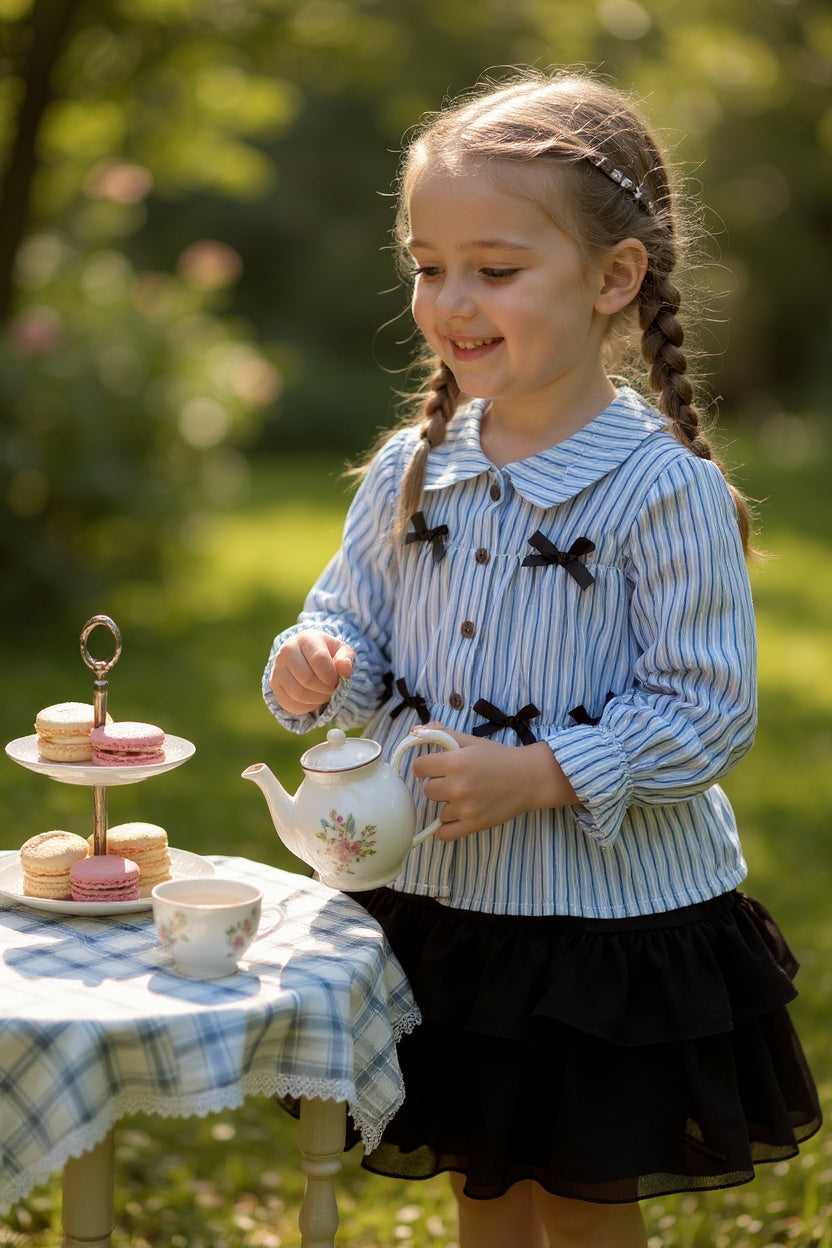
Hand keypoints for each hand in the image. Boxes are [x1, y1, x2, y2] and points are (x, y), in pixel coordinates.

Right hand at [270, 630, 354, 714]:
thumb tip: (344, 668)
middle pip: (307, 679)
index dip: (331, 676)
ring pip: (298, 693)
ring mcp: (277, 668)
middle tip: (332, 690)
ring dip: (316, 700)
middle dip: (325, 690)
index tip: (337, 680)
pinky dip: (305, 707)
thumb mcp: (340, 650)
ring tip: (324, 695)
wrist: (305, 655)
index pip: (319, 660)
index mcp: (306, 639)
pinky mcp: (274, 684)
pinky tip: (313, 700)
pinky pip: (289, 703)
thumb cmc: (326, 653)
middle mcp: (287, 651)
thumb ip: (346, 658)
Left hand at [410, 724, 577, 839]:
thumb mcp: (470, 741)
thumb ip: (441, 733)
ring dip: (448, 806)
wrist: (528, 778)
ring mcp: (464, 807)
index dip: (425, 767)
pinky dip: (446, 828)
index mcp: (454, 762)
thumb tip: (414, 732)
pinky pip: (444, 834)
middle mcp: (457, 786)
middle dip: (439, 785)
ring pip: (438, 811)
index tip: (434, 768)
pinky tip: (456, 818)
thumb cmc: (498, 758)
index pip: (418, 768)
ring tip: (467, 797)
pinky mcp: (473, 824)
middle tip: (456, 782)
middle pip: (427, 790)